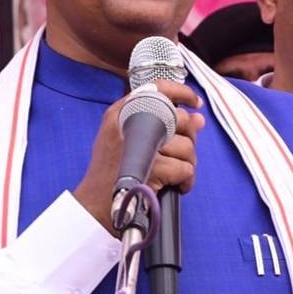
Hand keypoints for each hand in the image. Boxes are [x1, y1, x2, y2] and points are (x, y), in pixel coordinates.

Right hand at [73, 81, 205, 235]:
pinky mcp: (150, 168)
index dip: (181, 92)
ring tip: (175, 175)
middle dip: (190, 139)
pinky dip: (186, 181)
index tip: (194, 103)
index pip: (157, 88)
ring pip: (186, 146)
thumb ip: (162, 126)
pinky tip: (177, 186)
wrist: (94, 206)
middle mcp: (128, 123)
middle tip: (182, 155)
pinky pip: (184, 169)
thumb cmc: (111, 175)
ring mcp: (139, 145)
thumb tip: (198, 118)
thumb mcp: (127, 142)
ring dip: (188, 164)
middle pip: (179, 119)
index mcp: (120, 113)